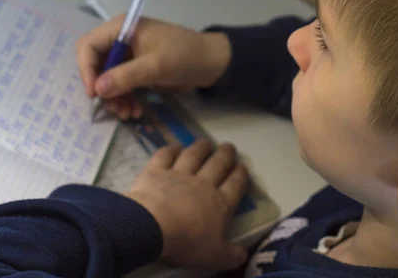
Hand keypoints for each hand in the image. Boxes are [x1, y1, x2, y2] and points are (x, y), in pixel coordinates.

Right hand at [76, 16, 230, 118]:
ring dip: (114, 98)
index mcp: (122, 28)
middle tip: (115, 108)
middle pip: (96, 65)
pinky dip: (125, 99)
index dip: (86, 69)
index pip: (89, 45)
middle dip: (103, 89)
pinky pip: (121, 86)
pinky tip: (135, 111)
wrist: (212, 64)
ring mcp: (128, 56)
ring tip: (128, 114)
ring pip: (107, 80)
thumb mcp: (156, 66)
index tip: (94, 93)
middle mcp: (120, 40)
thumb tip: (98, 90)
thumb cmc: (185, 56)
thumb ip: (126, 76)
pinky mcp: (137, 71)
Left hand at [127, 140, 248, 269]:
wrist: (153, 226)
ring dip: (201, 148)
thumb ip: (232, 255)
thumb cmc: (187, 242)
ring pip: (193, 156)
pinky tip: (174, 146)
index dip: (240, 176)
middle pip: (217, 165)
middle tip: (229, 146)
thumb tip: (244, 253)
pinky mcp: (156, 171)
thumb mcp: (215, 256)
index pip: (234, 186)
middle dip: (225, 156)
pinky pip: (165, 156)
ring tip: (206, 141)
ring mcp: (179, 175)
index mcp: (220, 204)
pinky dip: (170, 149)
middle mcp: (202, 184)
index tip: (243, 167)